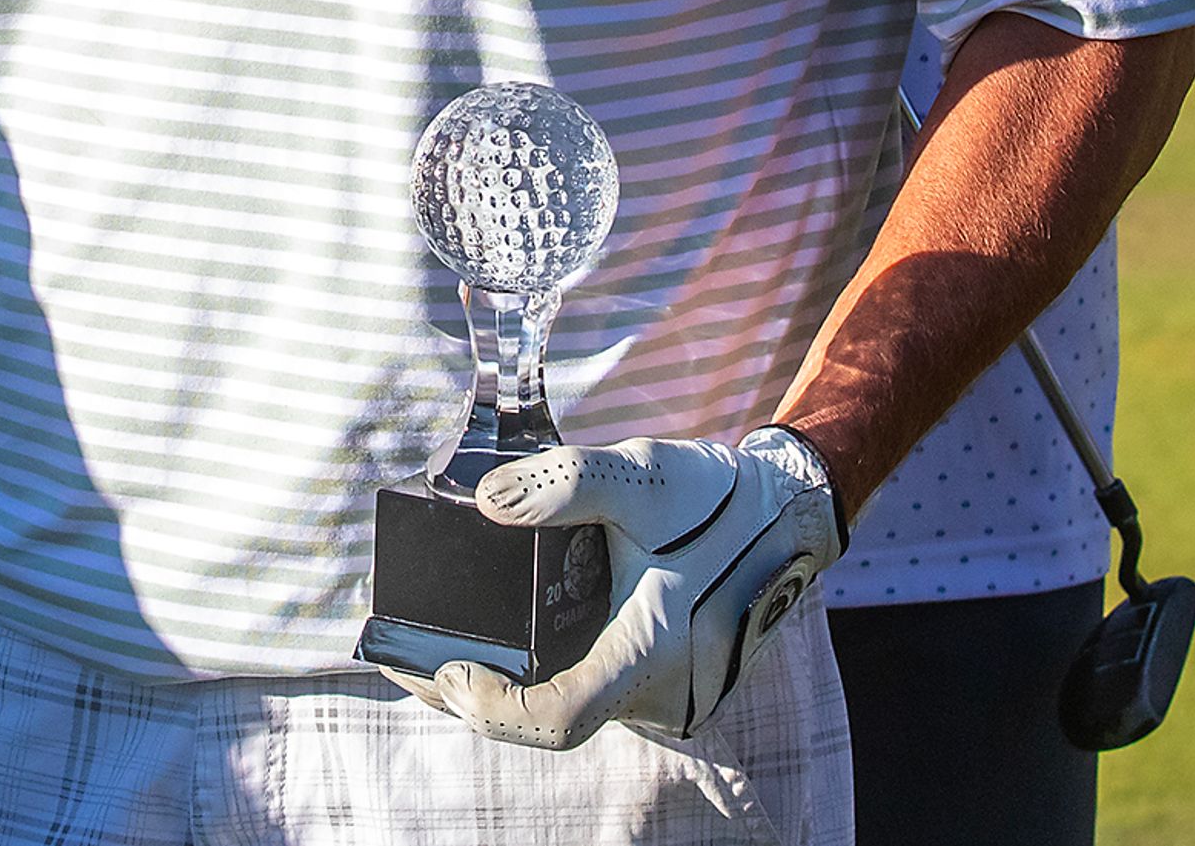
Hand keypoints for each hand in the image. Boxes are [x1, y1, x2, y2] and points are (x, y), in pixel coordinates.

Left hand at [386, 428, 841, 749]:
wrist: (787, 515)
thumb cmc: (714, 499)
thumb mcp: (636, 475)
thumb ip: (561, 485)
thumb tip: (485, 504)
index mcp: (653, 653)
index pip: (558, 716)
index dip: (492, 706)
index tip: (443, 671)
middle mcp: (661, 693)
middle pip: (549, 719)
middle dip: (474, 697)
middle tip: (407, 661)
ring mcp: (666, 696)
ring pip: (568, 707)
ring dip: (504, 686)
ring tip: (434, 652)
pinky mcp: (666, 683)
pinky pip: (591, 691)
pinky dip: (541, 672)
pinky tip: (499, 642)